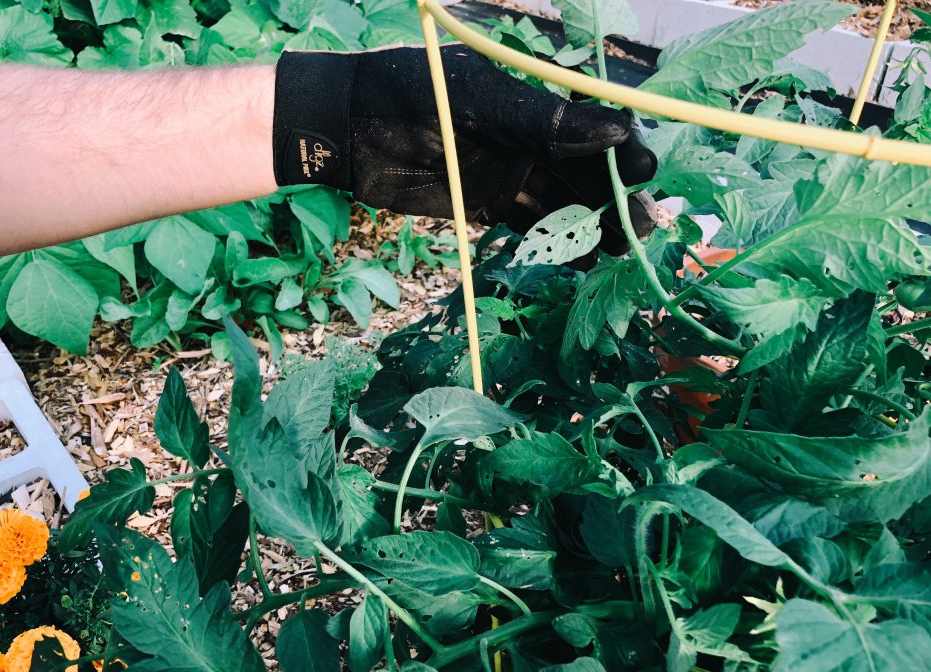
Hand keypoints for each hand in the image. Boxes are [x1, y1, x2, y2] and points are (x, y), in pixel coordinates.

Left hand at [272, 44, 656, 252]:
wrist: (347, 129)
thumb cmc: (408, 93)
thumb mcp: (478, 100)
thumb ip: (541, 119)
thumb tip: (612, 131)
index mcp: (532, 99)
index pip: (591, 124)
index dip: (619, 149)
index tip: (641, 173)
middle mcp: (529, 137)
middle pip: (585, 171)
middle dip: (615, 197)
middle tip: (643, 227)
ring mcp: (509, 173)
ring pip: (563, 203)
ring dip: (593, 226)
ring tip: (622, 250)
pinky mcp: (488, 205)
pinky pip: (530, 226)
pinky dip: (555, 244)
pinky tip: (583, 261)